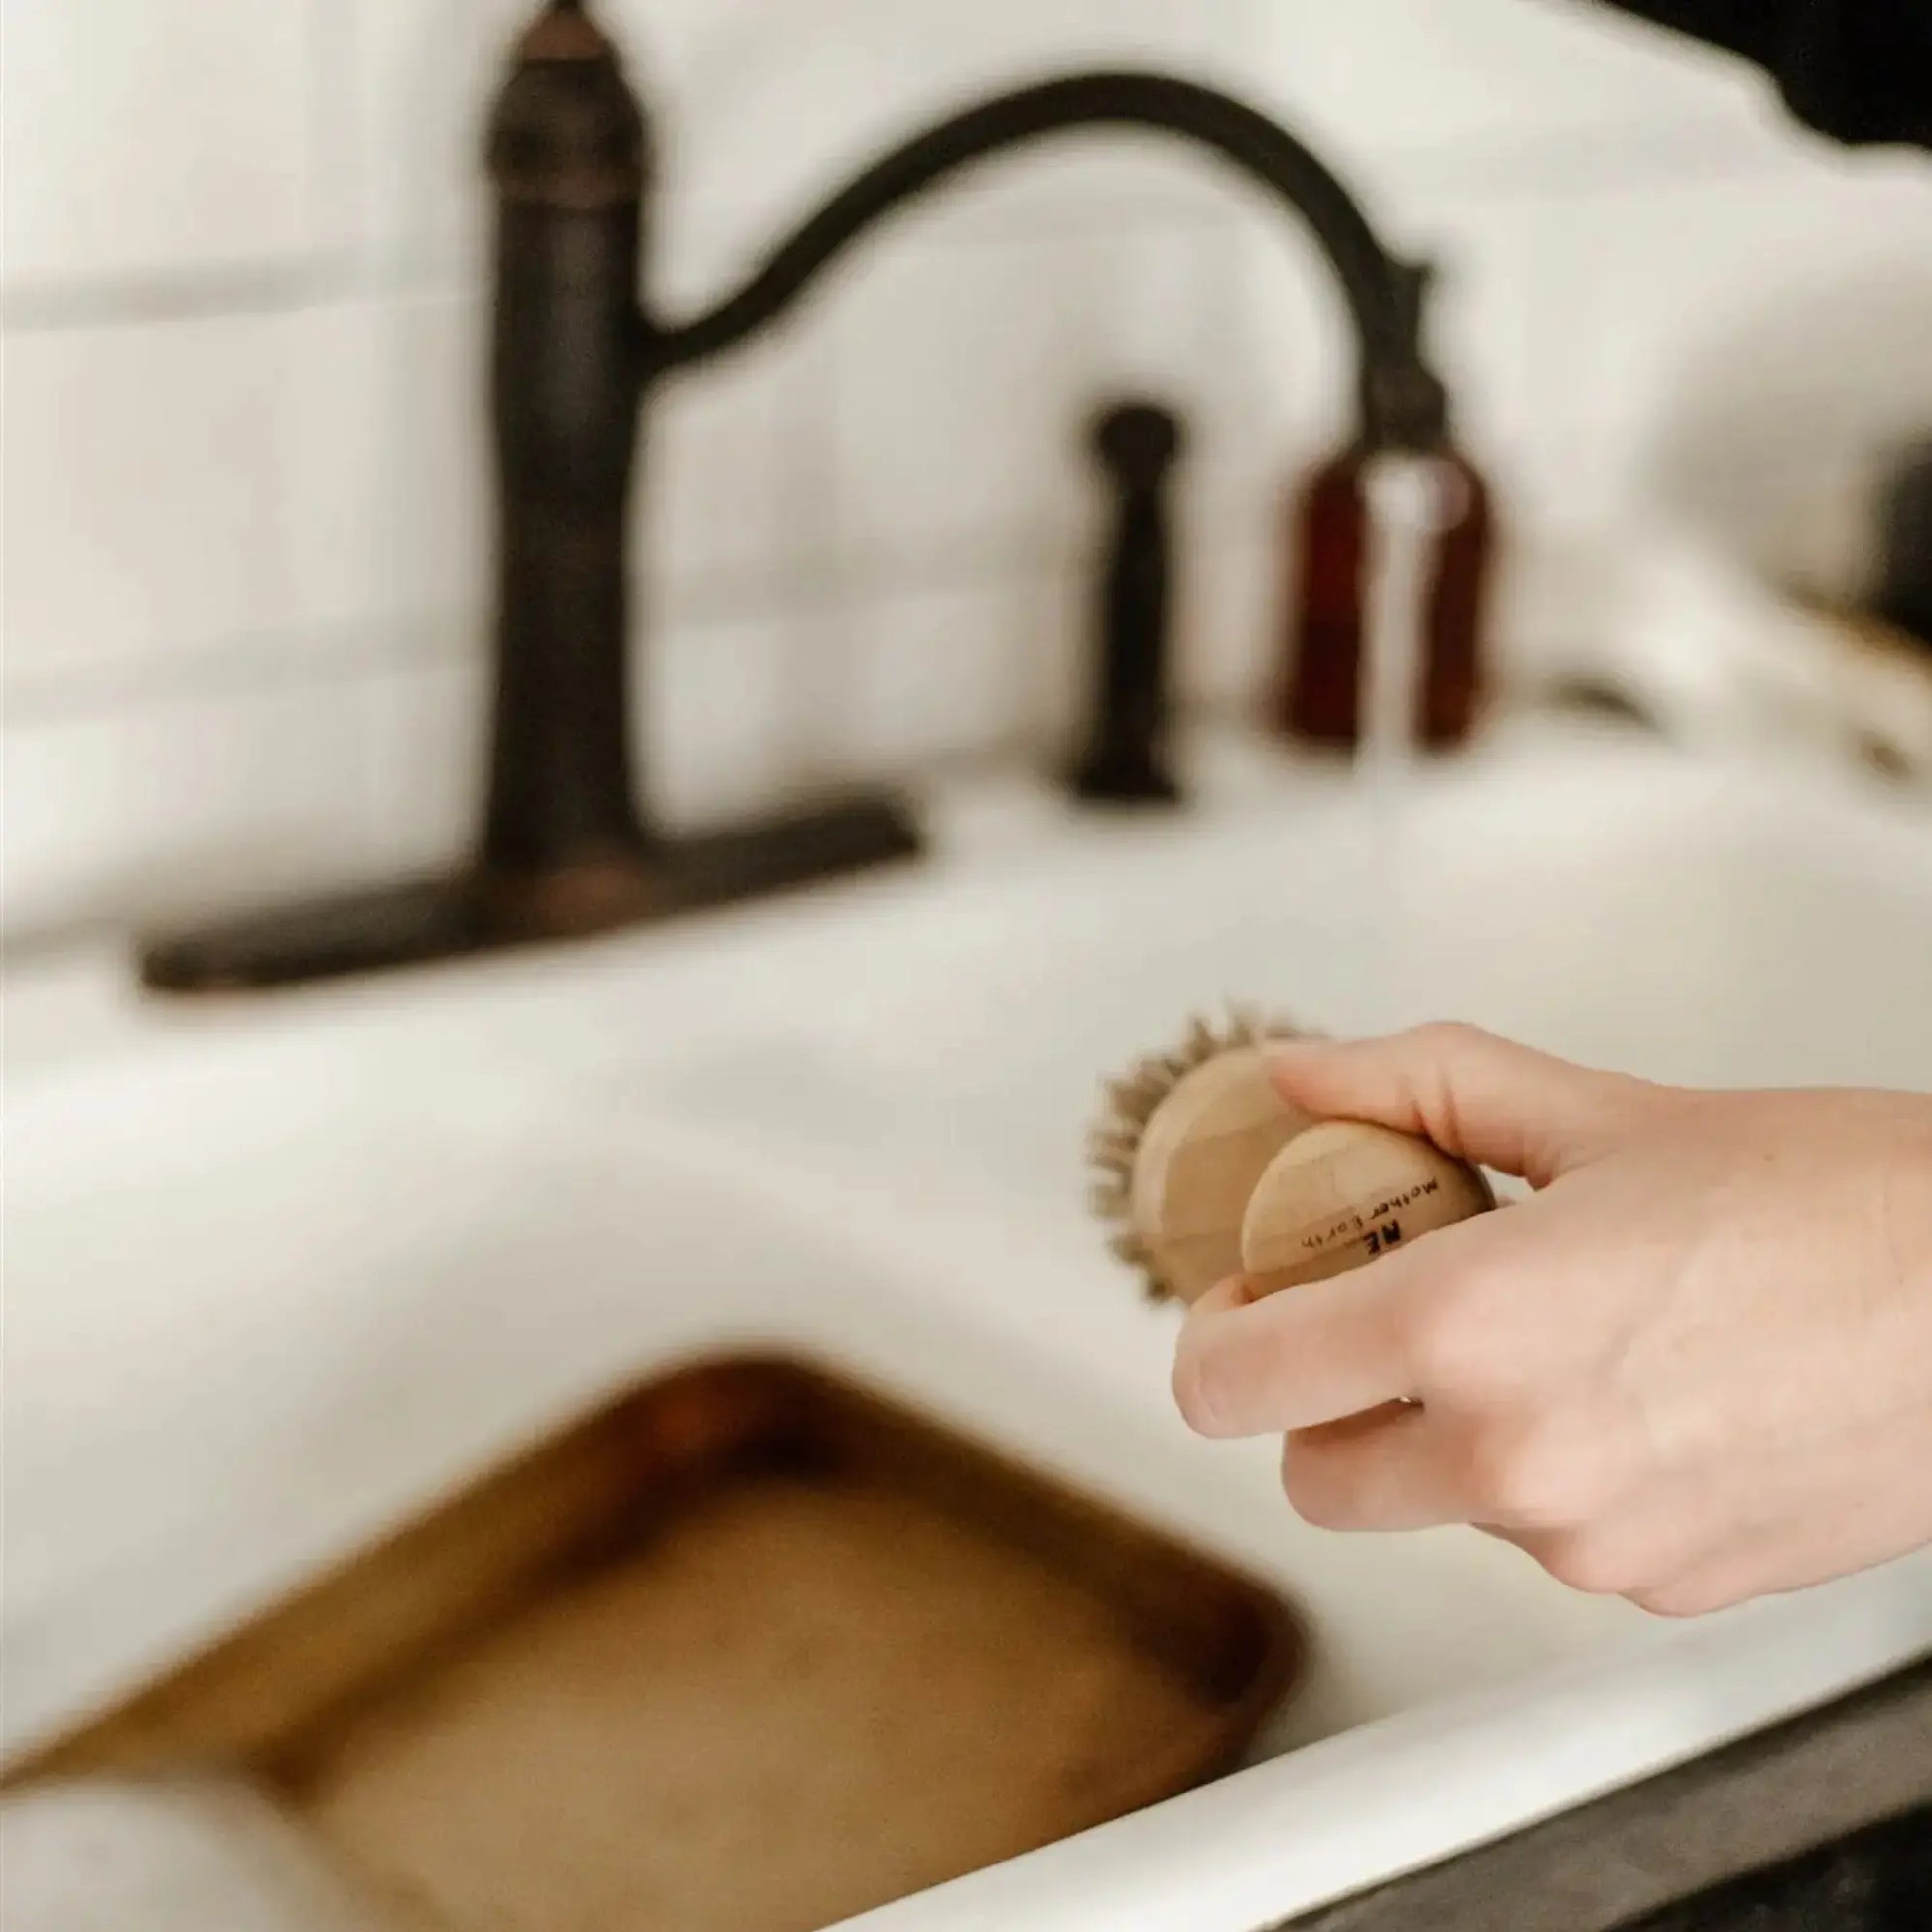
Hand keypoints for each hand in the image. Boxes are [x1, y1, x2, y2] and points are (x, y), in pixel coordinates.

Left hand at [1170, 1023, 1931, 1615]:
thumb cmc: (1834, 1200)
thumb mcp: (1600, 1110)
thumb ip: (1419, 1088)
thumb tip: (1305, 1077)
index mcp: (1467, 1328)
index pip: (1234, 1388)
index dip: (1216, 1343)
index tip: (1248, 1306)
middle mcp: (1512, 1458)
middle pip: (1314, 1476)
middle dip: (1322, 1402)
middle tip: (1380, 1321)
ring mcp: (1589, 1541)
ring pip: (1438, 1508)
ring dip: (1448, 1437)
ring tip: (1547, 1334)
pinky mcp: (1664, 1587)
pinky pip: (1552, 1542)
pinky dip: (1555, 1478)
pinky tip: (1633, 1392)